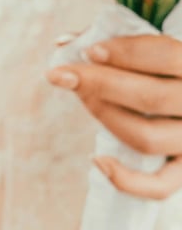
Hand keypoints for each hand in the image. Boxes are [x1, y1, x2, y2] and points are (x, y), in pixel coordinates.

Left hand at [48, 34, 181, 199]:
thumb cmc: (162, 71)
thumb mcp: (150, 49)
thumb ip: (111, 42)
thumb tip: (63, 42)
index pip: (166, 55)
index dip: (126, 52)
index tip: (88, 52)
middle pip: (149, 97)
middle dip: (98, 84)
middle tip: (61, 76)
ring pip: (146, 137)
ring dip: (105, 117)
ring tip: (81, 99)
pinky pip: (160, 187)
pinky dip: (127, 180)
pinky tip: (97, 161)